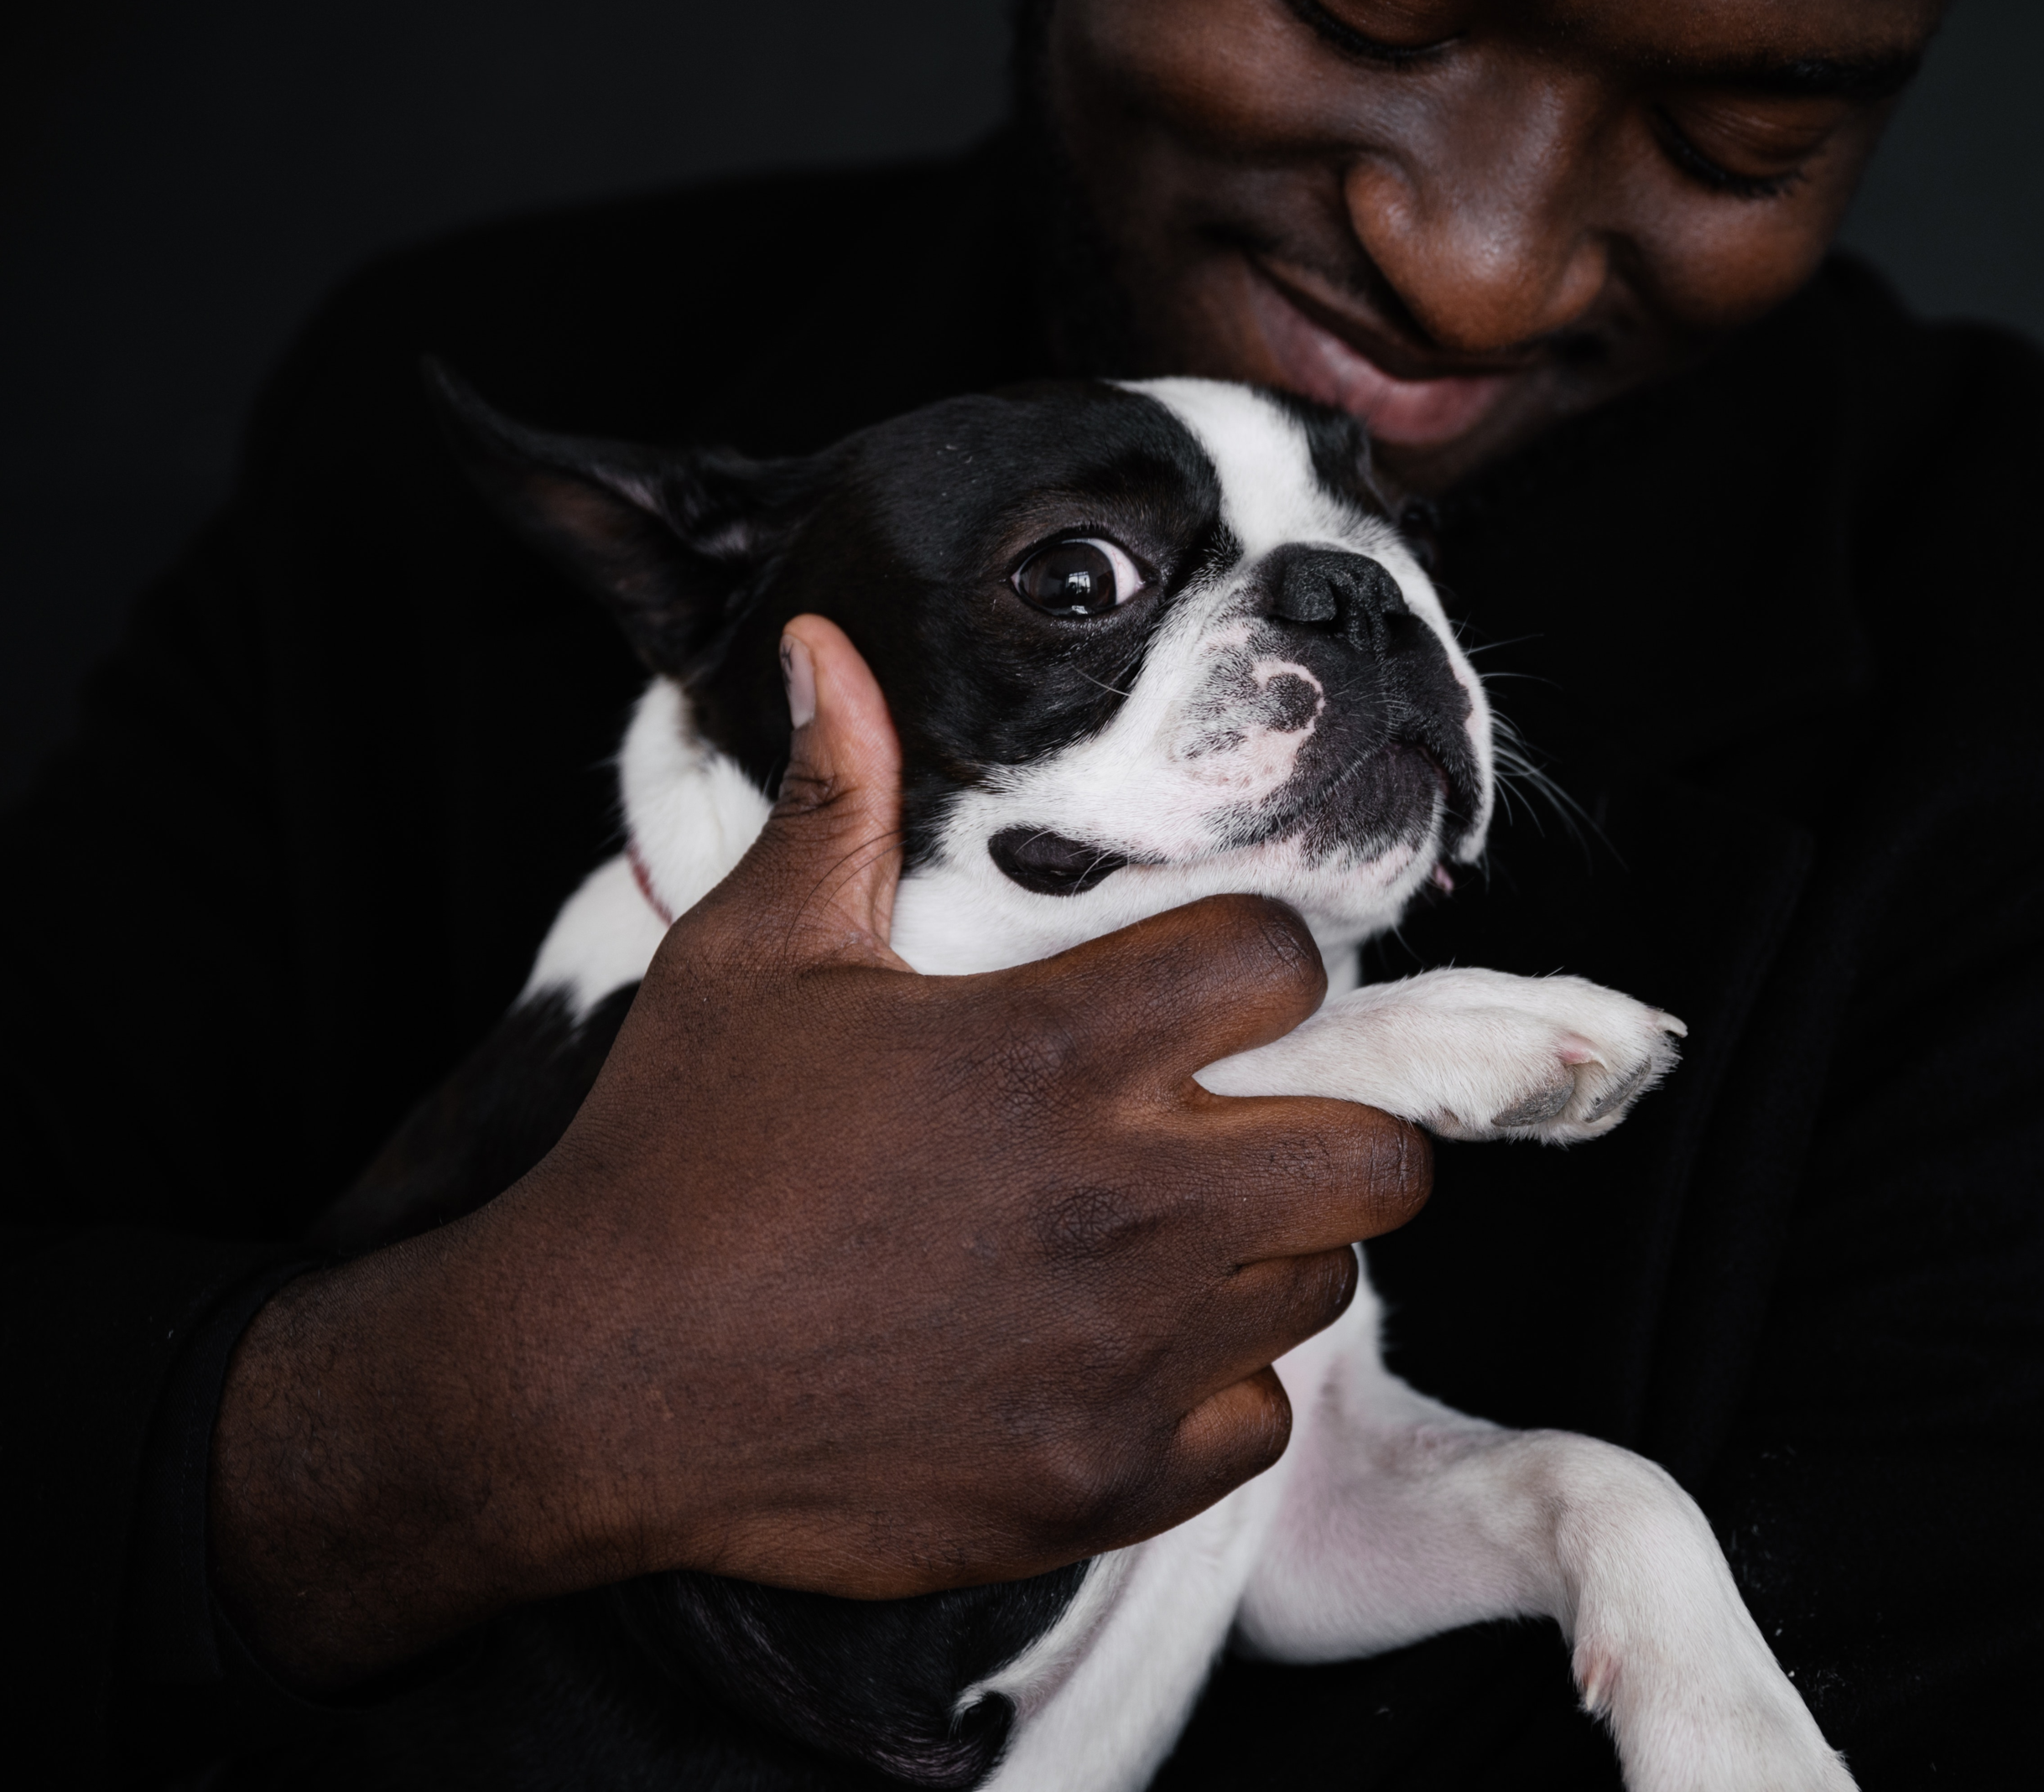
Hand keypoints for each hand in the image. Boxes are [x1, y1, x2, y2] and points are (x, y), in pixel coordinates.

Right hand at [211, 614, 1429, 1685]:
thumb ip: (830, 798)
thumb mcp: (750, 953)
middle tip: (1251, 1127)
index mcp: (1055, 1051)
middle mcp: (1123, 1201)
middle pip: (1378, 1159)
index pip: (1284, 964)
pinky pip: (1255, 1428)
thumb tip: (828, 647)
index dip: (1263, 965)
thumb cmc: (673, 1152)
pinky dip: (1212, 1398)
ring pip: (1323, 1287)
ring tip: (1176, 1238)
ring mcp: (1123, 1353)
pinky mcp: (1101, 1477)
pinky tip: (1127, 1361)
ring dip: (1271, 1254)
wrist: (584, 1386)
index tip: (1212, 991)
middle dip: (1332, 1127)